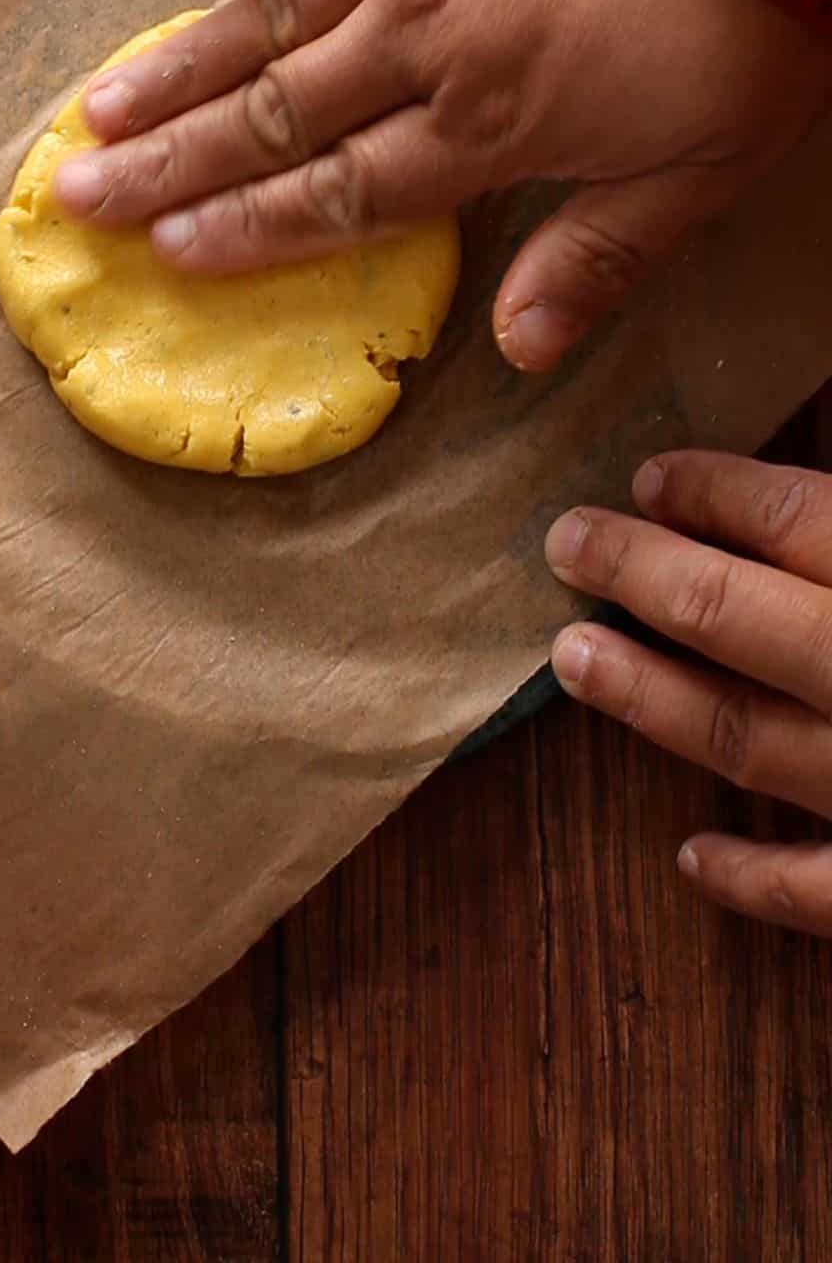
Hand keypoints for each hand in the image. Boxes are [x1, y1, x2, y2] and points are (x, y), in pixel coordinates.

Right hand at [55, 0, 827, 371]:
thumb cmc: (744, 2)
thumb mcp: (704, 163)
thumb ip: (599, 255)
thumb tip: (518, 354)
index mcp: (486, 124)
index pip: (341, 195)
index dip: (252, 229)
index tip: (170, 254)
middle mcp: (419, 36)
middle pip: (275, 117)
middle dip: (171, 166)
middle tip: (79, 195)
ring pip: (265, 14)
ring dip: (175, 64)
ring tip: (93, 106)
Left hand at [546, 450, 831, 934]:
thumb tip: (801, 514)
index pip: (795, 520)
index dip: (714, 493)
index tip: (648, 479)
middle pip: (736, 615)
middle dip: (638, 574)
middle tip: (565, 544)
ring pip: (749, 739)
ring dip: (652, 699)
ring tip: (572, 659)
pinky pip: (814, 891)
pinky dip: (750, 878)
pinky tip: (690, 858)